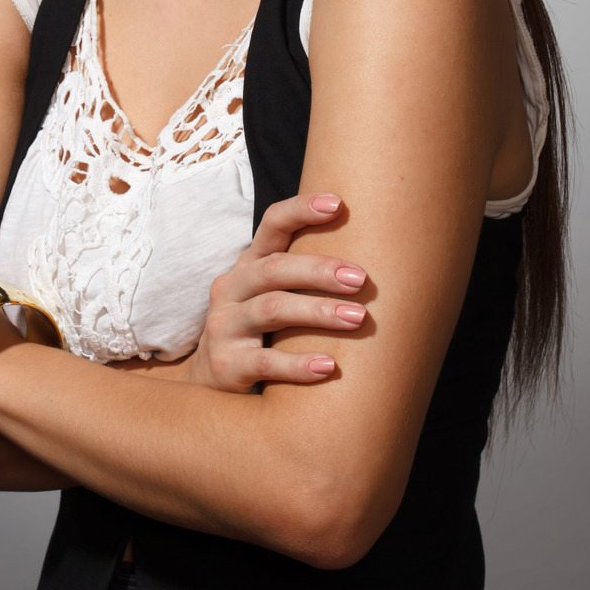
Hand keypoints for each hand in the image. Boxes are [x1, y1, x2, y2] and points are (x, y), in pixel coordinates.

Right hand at [186, 193, 366, 392]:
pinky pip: (265, 362)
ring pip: (272, 309)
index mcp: (249, 265)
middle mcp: (232, 289)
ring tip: (358, 319)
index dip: (301, 210)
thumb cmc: (260, 332)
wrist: (211, 386)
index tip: (338, 203)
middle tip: (361, 279)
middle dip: (319, 270)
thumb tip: (377, 250)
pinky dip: (298, 364)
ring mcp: (225, 326)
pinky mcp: (226, 365)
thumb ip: (303, 276)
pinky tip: (329, 366)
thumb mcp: (270, 296)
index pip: (271, 225)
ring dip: (318, 312)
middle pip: (275, 268)